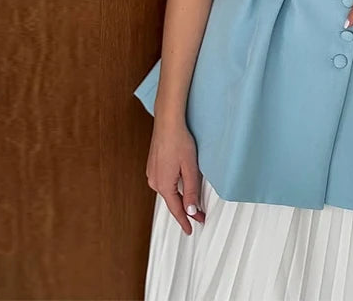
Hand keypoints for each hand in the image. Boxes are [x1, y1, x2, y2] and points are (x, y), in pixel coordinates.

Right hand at [145, 120, 205, 234]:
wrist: (167, 123)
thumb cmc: (179, 141)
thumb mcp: (190, 167)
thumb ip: (191, 190)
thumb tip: (191, 210)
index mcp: (163, 185)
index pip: (176, 209)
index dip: (185, 221)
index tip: (191, 230)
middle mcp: (154, 182)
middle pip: (171, 202)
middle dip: (185, 211)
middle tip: (200, 217)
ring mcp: (152, 174)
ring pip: (168, 192)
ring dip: (179, 199)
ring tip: (192, 205)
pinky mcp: (153, 166)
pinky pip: (164, 183)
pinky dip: (173, 189)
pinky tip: (181, 187)